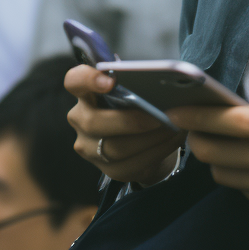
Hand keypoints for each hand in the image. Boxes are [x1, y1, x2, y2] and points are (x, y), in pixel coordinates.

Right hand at [65, 65, 184, 183]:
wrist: (142, 136)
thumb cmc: (137, 101)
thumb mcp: (134, 86)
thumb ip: (137, 82)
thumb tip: (159, 80)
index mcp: (86, 92)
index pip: (75, 81)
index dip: (88, 79)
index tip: (111, 81)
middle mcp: (80, 120)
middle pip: (95, 123)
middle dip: (131, 121)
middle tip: (160, 116)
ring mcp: (89, 147)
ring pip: (115, 148)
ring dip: (150, 138)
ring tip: (174, 127)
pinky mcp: (107, 169)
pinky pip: (131, 164)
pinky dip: (156, 150)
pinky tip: (172, 139)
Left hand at [168, 98, 248, 225]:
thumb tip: (216, 115)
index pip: (230, 122)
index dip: (197, 116)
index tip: (175, 110)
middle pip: (218, 153)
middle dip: (199, 139)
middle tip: (193, 128)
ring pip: (224, 175)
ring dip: (217, 158)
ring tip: (223, 145)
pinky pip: (244, 192)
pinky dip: (241, 177)